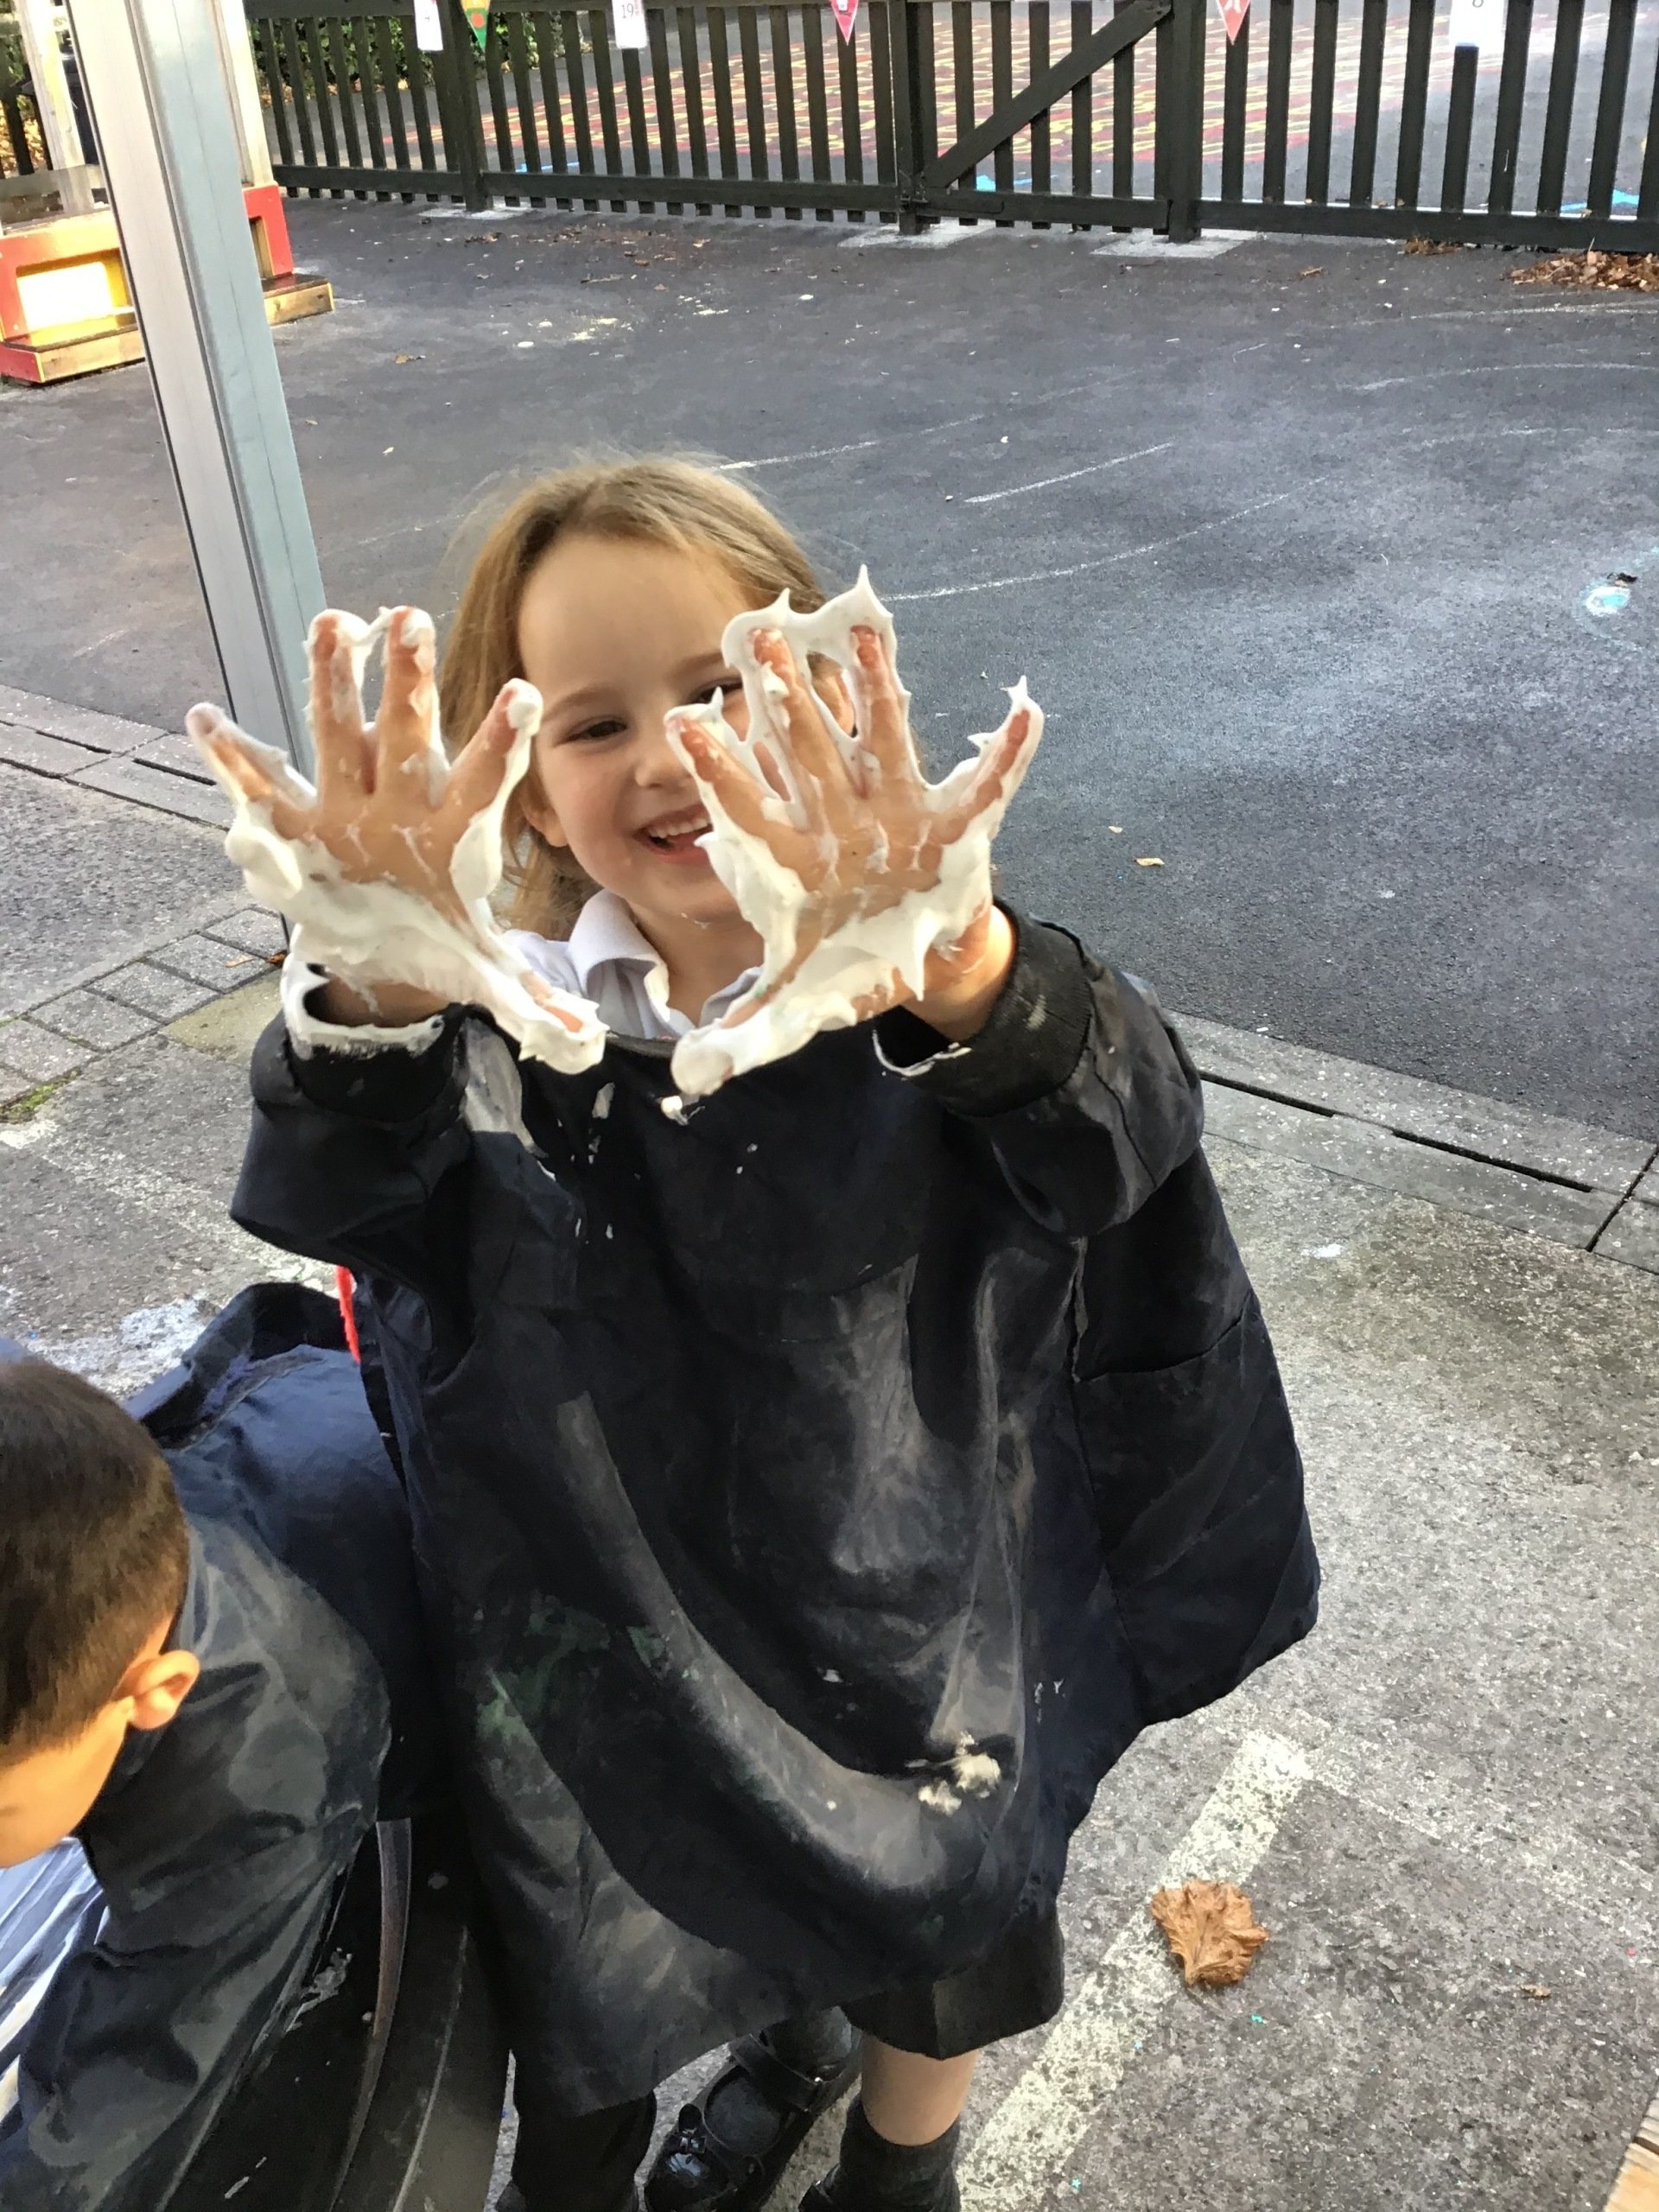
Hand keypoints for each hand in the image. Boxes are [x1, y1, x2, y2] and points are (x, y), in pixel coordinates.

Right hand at [190, 607, 604, 1071]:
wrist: (383, 955)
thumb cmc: (441, 944)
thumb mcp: (486, 975)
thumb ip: (530, 998)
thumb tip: (578, 1034)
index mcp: (450, 831)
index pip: (481, 779)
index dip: (499, 740)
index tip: (523, 693)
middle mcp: (400, 804)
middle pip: (407, 733)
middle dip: (409, 680)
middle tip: (412, 617)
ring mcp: (345, 807)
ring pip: (338, 734)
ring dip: (331, 681)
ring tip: (330, 623)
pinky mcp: (296, 826)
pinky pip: (261, 787)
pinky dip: (232, 758)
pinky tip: (205, 719)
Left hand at [665, 584, 1041, 1095]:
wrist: (919, 960)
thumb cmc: (850, 966)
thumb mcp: (800, 1004)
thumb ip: (750, 1029)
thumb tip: (692, 1075)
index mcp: (799, 858)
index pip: (750, 807)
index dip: (719, 769)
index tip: (683, 721)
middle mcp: (841, 820)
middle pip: (807, 752)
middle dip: (785, 696)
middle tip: (755, 634)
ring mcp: (898, 812)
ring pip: (882, 739)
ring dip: (873, 687)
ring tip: (860, 630)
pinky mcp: (955, 821)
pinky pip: (987, 785)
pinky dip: (1011, 753)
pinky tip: (1027, 711)